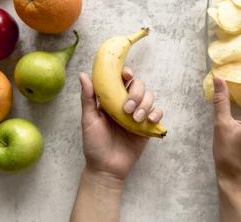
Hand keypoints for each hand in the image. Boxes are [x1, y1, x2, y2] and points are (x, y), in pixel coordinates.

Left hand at [79, 67, 163, 181]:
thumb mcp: (88, 119)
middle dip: (136, 93)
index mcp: (112, 100)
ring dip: (145, 104)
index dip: (127, 73)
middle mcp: (126, 104)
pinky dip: (156, 114)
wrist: (106, 168)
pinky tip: (148, 120)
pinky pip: (158, 113)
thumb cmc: (94, 144)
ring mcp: (138, 114)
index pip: (123, 80)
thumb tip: (83, 75)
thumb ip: (88, 97)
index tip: (127, 75)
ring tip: (136, 118)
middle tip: (127, 108)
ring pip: (149, 97)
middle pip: (139, 86)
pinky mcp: (147, 126)